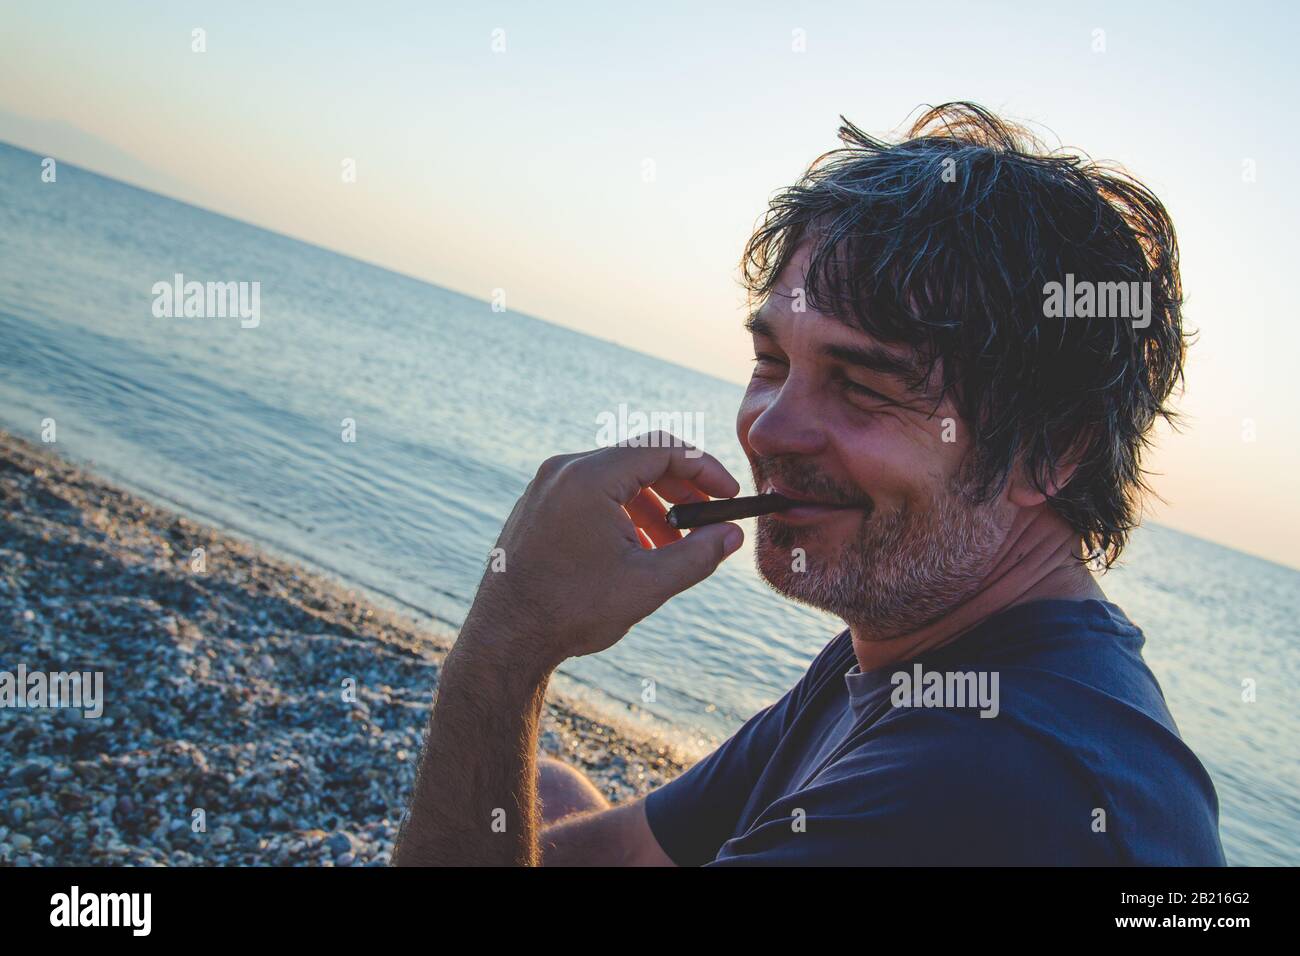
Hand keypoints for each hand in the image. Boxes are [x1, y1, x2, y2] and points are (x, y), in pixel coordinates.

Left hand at [461, 433, 744, 668]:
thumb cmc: (571, 611)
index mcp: (589, 478)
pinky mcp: (536, 506)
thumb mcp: (648, 584)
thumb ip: (699, 554)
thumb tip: (733, 535)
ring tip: (673, 546)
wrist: (504, 638)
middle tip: (709, 518)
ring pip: (614, 479)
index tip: (729, 495)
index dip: (704, 468)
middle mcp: (562, 470)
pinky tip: (636, 551)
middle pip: (637, 460)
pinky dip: (621, 513)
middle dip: (679, 488)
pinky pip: (588, 495)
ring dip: (652, 506)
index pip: (662, 449)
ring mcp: (545, 487)